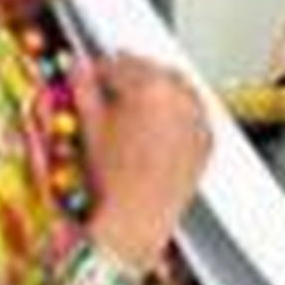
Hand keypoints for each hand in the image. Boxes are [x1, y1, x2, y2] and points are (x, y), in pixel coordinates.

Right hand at [74, 51, 211, 267]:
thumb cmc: (112, 178)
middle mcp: (180, 98)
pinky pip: (192, 112)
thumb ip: (83, 88)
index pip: (121, 64)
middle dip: (131, 74)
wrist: (135, 219)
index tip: (93, 75)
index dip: (100, 69)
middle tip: (112, 86)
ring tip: (135, 105)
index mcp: (150, 88)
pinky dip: (177, 111)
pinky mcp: (206, 139)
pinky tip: (158, 123)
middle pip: (152, 70)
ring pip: (177, 88)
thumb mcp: (91, 126)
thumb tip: (78, 67)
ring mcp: (197, 118)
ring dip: (157, 89)